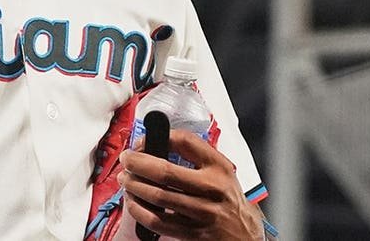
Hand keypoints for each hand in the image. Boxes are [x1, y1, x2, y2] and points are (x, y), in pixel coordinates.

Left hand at [117, 130, 263, 239]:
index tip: (143, 141)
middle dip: (137, 163)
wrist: (244, 232)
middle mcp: (212, 189)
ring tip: (126, 179)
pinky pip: (157, 221)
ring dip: (134, 186)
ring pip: (157, 196)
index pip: (185, 142)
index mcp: (218, 167)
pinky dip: (139, 210)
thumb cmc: (227, 197)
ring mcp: (202, 213)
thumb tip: (156, 143)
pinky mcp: (192, 233)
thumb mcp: (220, 169)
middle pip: (165, 172)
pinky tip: (134, 202)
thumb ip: (194, 154)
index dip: (158, 138)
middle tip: (126, 160)